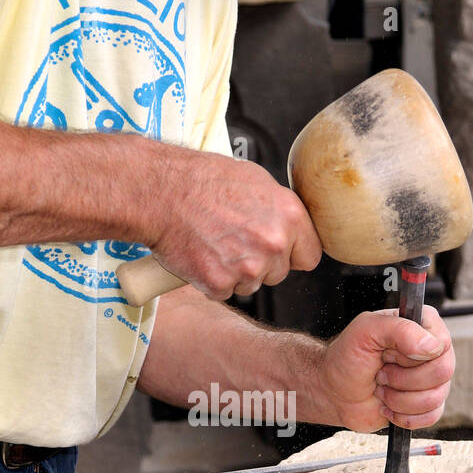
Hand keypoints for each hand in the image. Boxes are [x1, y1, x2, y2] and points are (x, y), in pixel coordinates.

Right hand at [147, 150, 322, 300]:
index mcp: (289, 215)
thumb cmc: (201, 180)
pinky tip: (201, 254)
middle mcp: (273, 243)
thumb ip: (278, 210)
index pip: (310, 255)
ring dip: (235, 273)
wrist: (161, 192)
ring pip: (251, 285)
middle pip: (279, 273)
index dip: (292, 253)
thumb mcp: (255, 181)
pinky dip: (211, 279)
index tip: (279, 250)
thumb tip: (287, 225)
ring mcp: (248, 267)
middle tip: (234, 240)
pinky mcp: (220, 283)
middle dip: (260, 262)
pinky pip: (223, 292)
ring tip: (215, 243)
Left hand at [315, 305, 453, 431]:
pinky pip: (432, 416)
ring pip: (436, 397)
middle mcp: (431, 352)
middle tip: (381, 373)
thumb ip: (398, 329)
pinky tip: (388, 406)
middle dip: (403, 379)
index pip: (442, 342)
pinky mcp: (425, 405)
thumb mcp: (364, 332)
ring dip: (399, 399)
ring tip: (381, 388)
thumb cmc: (346, 359)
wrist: (334, 392)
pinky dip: (404, 416)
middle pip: (443, 371)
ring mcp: (430, 379)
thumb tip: (431, 345)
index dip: (413, 355)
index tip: (388, 355)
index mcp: (421, 326)